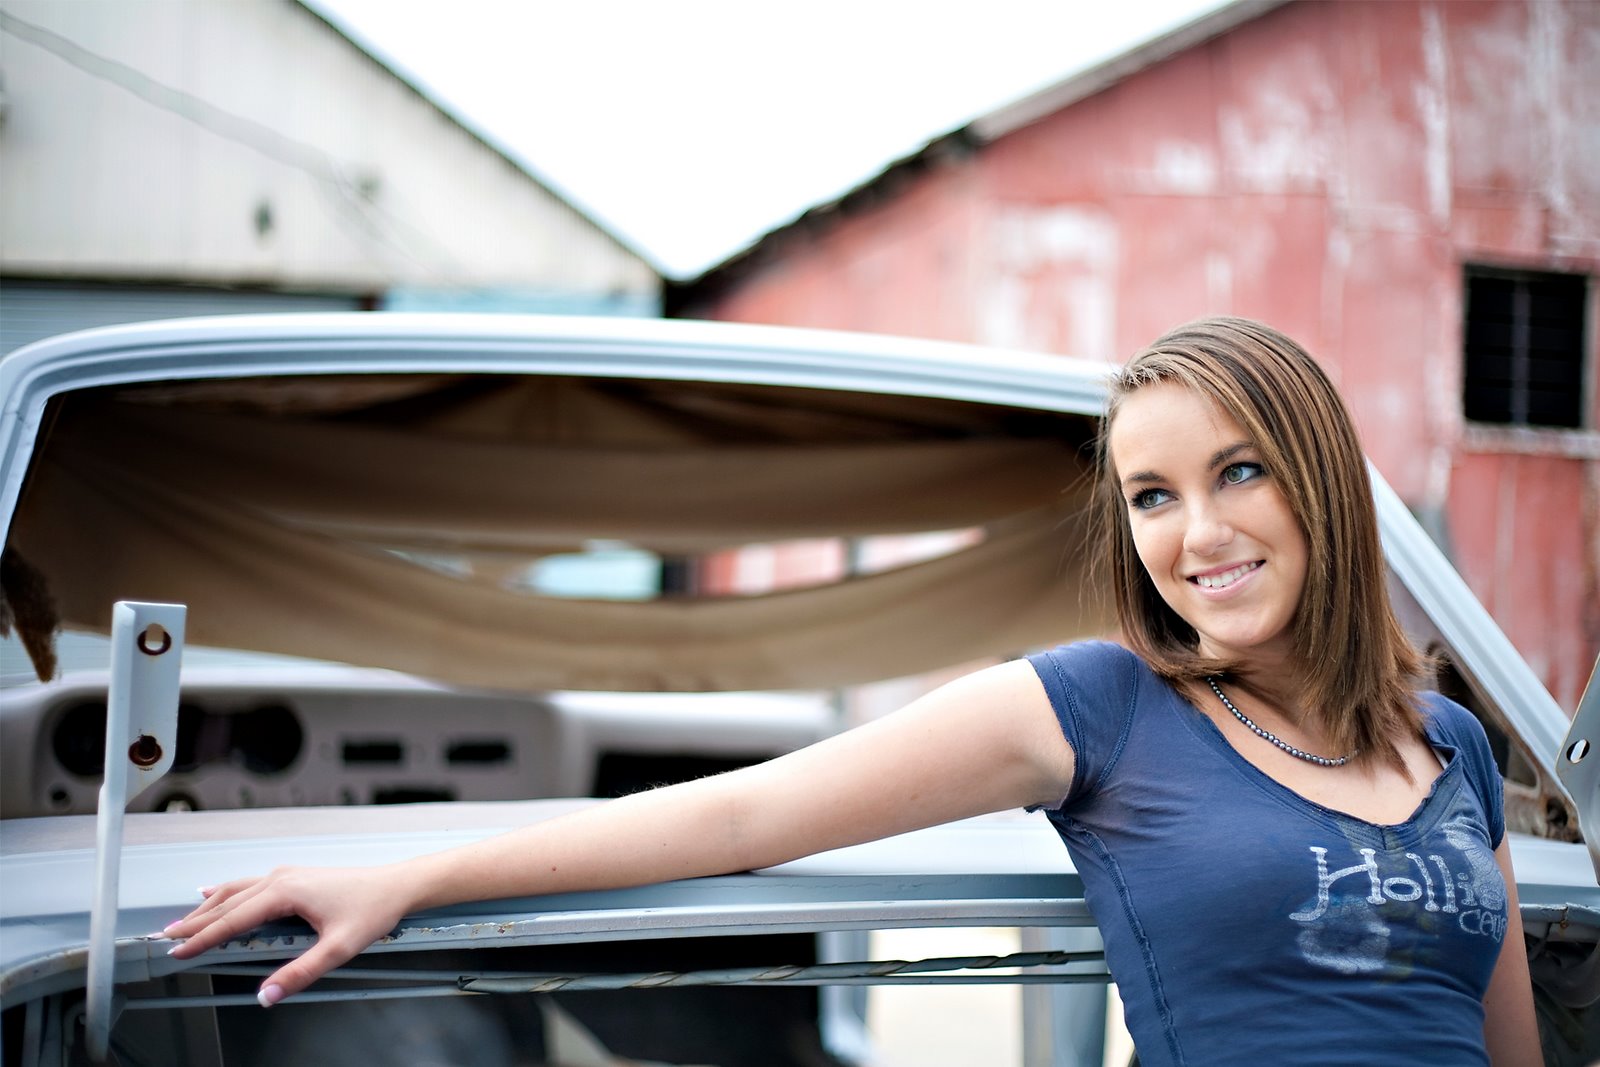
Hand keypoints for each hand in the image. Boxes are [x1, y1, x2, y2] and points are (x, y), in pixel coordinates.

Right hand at [163, 864, 412, 1006]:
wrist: (396, 885)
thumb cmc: (372, 910)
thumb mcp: (339, 948)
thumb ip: (300, 973)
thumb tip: (266, 995)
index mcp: (286, 892)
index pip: (233, 920)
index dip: (203, 938)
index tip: (177, 952)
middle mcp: (281, 878)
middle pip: (227, 903)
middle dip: (194, 922)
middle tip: (165, 939)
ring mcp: (286, 874)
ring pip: (234, 890)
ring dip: (206, 907)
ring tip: (180, 922)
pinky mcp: (293, 876)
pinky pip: (249, 883)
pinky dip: (225, 892)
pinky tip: (212, 893)